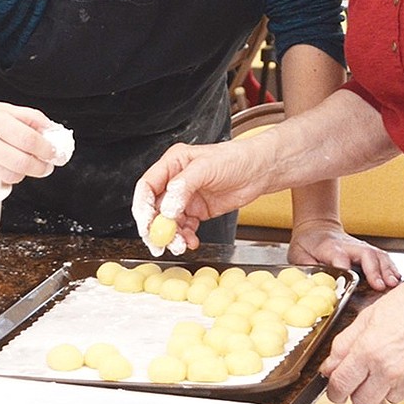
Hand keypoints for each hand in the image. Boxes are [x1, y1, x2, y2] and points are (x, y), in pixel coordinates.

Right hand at [0, 94, 62, 188]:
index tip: (55, 153)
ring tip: (18, 162)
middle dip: (41, 167)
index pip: (28, 140)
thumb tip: (52, 130)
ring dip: (22, 173)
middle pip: (22, 164)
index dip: (47, 149)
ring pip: (10, 178)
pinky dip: (0, 178)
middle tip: (46, 165)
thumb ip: (27, 117)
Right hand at [132, 140, 273, 253]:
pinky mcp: (198, 211)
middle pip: (155, 208)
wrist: (260, 170)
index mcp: (173, 163)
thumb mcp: (206, 167)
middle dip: (155, 227)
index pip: (147, 186)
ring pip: (169, 221)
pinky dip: (185, 237)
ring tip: (180, 245)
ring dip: (171, 236)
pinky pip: (184, 228)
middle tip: (159, 243)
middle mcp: (176, 180)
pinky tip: (191, 242)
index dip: (143, 207)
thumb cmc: (236, 158)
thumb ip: (184, 186)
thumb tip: (167, 208)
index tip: (146, 225)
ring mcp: (186, 197)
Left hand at [287, 219, 403, 291]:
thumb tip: (316, 287)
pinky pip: (382, 257)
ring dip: (386, 269)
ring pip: (377, 254)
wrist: (317, 228)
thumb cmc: (307, 244)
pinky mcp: (367, 250)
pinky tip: (396, 278)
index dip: (344, 266)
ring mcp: (360, 247)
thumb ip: (307, 271)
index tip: (349, 280)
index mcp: (328, 247)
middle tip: (380, 285)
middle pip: (365, 254)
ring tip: (393, 283)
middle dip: (374, 269)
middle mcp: (348, 245)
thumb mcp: (298, 256)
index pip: (338, 255)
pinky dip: (391, 267)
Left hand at [320, 274, 403, 403]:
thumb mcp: (369, 315)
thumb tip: (329, 366)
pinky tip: (402, 366)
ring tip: (384, 367)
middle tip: (358, 377)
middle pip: (359, 402)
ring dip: (377, 391)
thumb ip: (344, 343)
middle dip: (354, 392)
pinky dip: (397, 388)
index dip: (333, 389)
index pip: (340, 385)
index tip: (334, 387)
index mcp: (369, 349)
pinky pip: (402, 398)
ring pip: (381, 403)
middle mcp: (388, 370)